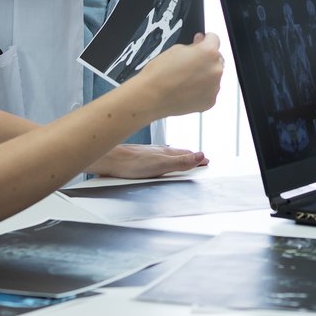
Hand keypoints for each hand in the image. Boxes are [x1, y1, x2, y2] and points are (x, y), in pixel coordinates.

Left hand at [90, 143, 208, 178]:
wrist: (109, 159)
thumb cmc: (132, 163)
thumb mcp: (161, 165)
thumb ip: (181, 162)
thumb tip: (201, 156)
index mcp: (166, 152)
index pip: (187, 154)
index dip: (197, 158)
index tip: (206, 160)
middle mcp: (158, 150)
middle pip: (178, 153)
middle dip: (190, 156)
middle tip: (199, 158)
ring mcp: (148, 153)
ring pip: (167, 153)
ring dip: (177, 156)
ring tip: (182, 158)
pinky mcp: (139, 157)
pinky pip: (157, 156)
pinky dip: (164, 158)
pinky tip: (158, 160)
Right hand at [136, 32, 223, 117]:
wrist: (150, 97)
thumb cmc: (159, 73)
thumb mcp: (176, 49)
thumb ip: (193, 45)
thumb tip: (201, 42)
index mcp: (208, 52)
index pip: (215, 39)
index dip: (206, 40)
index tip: (201, 42)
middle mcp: (215, 70)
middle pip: (216, 59)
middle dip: (206, 59)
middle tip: (189, 64)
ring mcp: (214, 87)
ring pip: (213, 76)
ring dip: (205, 75)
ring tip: (185, 79)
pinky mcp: (210, 101)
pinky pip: (210, 91)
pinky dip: (202, 89)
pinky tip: (187, 89)